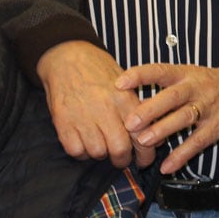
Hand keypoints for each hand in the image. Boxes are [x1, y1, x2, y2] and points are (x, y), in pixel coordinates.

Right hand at [37, 40, 148, 167]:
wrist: (66, 56)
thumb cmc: (98, 70)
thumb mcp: (125, 83)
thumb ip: (138, 110)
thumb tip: (155, 137)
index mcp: (124, 98)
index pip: (141, 135)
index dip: (145, 155)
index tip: (143, 160)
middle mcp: (105, 109)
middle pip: (119, 150)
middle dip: (122, 159)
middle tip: (120, 158)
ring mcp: (82, 116)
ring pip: (97, 153)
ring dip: (100, 153)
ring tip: (99, 142)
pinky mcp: (63, 122)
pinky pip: (76, 151)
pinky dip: (81, 152)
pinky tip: (83, 141)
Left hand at [117, 63, 218, 175]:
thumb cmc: (217, 83)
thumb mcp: (193, 75)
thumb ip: (168, 85)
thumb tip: (133, 96)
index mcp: (186, 73)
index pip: (160, 70)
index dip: (140, 75)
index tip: (119, 83)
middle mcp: (197, 88)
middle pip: (171, 97)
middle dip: (150, 109)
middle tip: (129, 122)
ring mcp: (209, 107)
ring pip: (184, 118)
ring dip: (163, 130)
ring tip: (144, 142)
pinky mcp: (218, 126)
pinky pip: (198, 142)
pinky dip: (182, 155)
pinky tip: (167, 166)